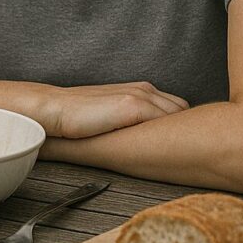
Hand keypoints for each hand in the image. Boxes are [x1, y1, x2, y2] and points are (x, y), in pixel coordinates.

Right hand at [46, 82, 188, 138]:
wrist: (57, 109)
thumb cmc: (80, 117)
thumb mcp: (112, 114)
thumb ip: (132, 118)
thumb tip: (150, 138)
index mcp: (141, 89)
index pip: (175, 106)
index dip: (179, 124)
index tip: (181, 141)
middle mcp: (144, 89)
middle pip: (182, 110)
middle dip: (185, 127)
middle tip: (184, 149)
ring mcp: (141, 96)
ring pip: (178, 115)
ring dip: (180, 132)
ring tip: (180, 153)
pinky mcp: (134, 106)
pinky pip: (165, 122)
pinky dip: (170, 137)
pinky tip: (169, 151)